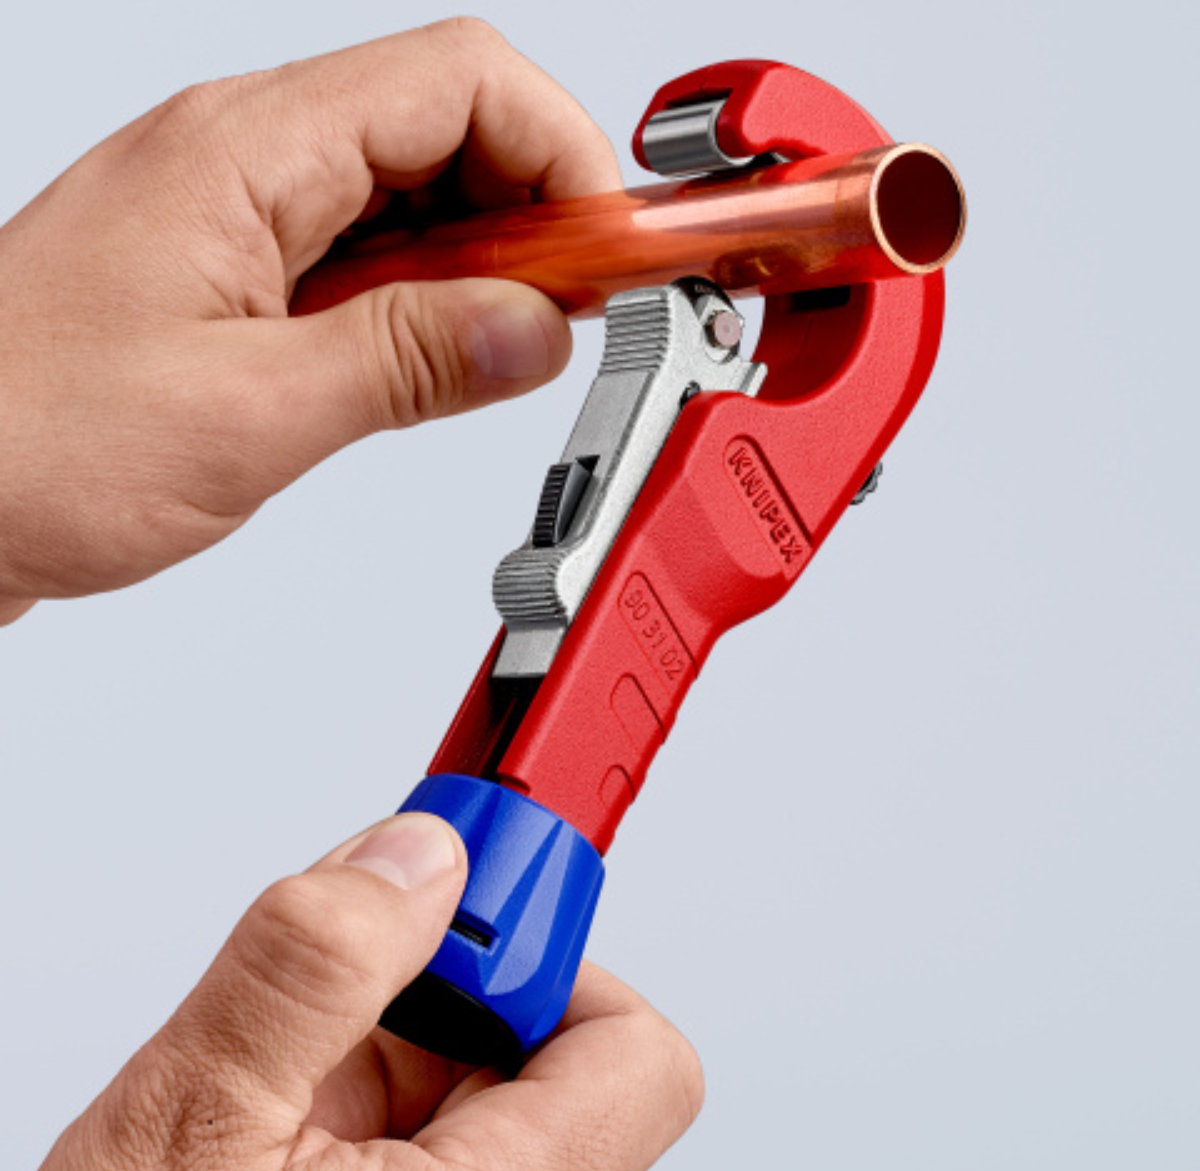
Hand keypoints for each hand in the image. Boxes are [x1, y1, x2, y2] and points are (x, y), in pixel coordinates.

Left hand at [0, 18, 620, 624]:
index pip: (464, 84)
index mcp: (249, 152)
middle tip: (578, 317)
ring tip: (510, 355)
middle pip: (452, 131)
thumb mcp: (253, 410)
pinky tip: (437, 366)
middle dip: (539, 217)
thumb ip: (413, 360)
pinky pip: (366, 262)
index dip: (566, 157)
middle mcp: (248, 162)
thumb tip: (534, 329)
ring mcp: (243, 218)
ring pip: (416, 201)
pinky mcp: (240, 280)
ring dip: (485, 272)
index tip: (618, 250)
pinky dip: (427, 307)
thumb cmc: (24, 441)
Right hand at [23, 812, 702, 1170]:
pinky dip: (357, 1075)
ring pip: (471, 1075)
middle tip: (347, 968)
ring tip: (286, 1061)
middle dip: (440, 987)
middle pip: (546, 1045)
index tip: (465, 903)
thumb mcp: (193, 1125)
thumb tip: (414, 859)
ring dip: (383, 1032)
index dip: (555, 960)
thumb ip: (313, 970)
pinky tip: (279, 1102)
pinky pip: (419, 1118)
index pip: (635, 1054)